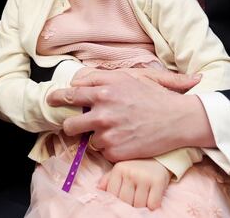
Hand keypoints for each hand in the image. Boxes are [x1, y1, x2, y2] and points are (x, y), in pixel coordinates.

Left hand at [47, 70, 213, 160]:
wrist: (177, 119)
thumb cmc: (154, 96)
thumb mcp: (128, 77)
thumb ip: (100, 79)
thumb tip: (77, 81)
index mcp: (103, 91)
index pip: (70, 95)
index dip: (58, 99)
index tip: (52, 101)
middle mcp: (102, 112)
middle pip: (70, 124)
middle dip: (72, 125)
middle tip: (79, 125)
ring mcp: (107, 133)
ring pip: (88, 139)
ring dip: (97, 137)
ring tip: (117, 131)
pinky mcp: (115, 151)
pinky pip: (103, 152)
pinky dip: (111, 148)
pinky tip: (126, 140)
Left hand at [98, 159, 170, 208]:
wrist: (159, 157)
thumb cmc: (137, 165)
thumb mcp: (121, 168)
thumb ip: (108, 179)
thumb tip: (98, 190)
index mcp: (119, 169)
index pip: (112, 194)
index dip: (116, 200)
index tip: (121, 200)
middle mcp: (130, 173)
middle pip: (125, 201)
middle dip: (128, 204)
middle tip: (132, 199)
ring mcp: (144, 177)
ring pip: (138, 205)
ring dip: (140, 206)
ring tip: (142, 198)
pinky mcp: (158, 182)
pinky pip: (152, 204)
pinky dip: (152, 205)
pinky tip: (151, 198)